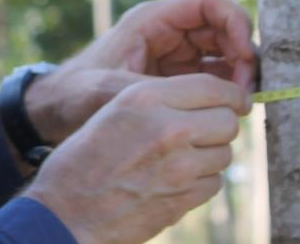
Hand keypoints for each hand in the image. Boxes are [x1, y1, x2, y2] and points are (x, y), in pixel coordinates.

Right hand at [24, 74, 249, 243]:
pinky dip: (203, 180)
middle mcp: (167, 128)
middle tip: (202, 130)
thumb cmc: (85, 158)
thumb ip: (161, 100)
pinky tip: (177, 179)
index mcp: (145, 97)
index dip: (230, 94)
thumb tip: (212, 101)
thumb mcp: (114, 110)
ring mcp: (179, 167)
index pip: (212, 87)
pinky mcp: (183, 200)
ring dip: (210, 154)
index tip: (234, 101)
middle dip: (220, 124)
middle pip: (227, 121)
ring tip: (180, 157)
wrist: (65, 213)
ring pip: (224, 153)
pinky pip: (214, 183)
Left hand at [25, 0, 255, 143]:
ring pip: (223, 51)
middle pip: (222, 26)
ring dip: (239, 72)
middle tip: (249, 88)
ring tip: (243, 103)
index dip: (235, 21)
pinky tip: (231, 110)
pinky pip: (213, 74)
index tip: (246, 56)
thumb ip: (153, 89)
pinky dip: (227, 88)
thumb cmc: (75, 94)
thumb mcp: (109, 90)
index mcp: (152, 20)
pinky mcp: (176, 78)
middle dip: (242, 52)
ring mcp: (174, 54)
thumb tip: (204, 98)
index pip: (209, 2)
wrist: (54, 111)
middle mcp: (167, 31)